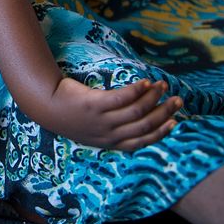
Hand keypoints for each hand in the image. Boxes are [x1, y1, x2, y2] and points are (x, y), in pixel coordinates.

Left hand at [43, 78, 181, 150]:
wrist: (46, 104)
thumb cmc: (71, 114)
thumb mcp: (93, 128)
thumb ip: (113, 127)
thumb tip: (136, 117)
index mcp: (109, 142)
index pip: (141, 141)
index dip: (160, 133)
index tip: (174, 122)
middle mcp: (107, 134)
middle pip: (143, 126)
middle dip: (164, 113)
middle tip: (177, 100)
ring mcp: (101, 120)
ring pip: (136, 112)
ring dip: (153, 98)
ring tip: (163, 85)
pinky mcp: (95, 104)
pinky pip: (121, 98)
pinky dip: (136, 90)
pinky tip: (145, 81)